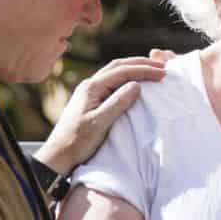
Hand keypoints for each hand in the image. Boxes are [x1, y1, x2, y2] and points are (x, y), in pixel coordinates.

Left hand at [37, 53, 167, 169]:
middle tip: (162, 67)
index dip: (144, 70)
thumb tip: (137, 85)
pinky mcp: (91, 100)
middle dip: (141, 64)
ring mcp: (89, 92)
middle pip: (118, 66)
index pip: (122, 72)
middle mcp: (89, 85)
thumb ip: (117, 103)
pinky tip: (135, 83)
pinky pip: (112, 82)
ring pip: (115, 72)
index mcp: (91, 87)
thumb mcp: (99, 123)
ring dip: (134, 69)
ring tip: (152, 71)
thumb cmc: (77, 141)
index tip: (163, 74)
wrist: (58, 155)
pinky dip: (127, 78)